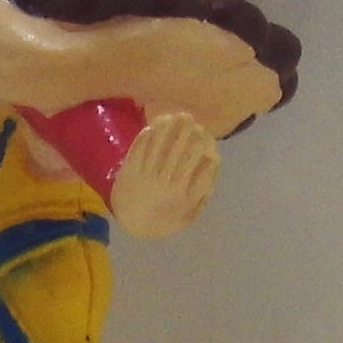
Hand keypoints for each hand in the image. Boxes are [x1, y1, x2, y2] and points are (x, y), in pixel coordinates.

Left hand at [109, 113, 219, 237]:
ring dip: (166, 129)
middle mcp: (165, 183)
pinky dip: (145, 137)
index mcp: (181, 193)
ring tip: (173, 116)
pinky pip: (138, 151)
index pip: (194, 163)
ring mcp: (145, 177)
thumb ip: (202, 189)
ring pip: (158, 147)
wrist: (132, 226)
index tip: (204, 134)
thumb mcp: (189, 212)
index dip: (201, 145)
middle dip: (185, 132)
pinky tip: (152, 127)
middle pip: (177, 151)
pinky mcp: (129, 172)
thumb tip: (213, 162)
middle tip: (189, 118)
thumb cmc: (165, 218)